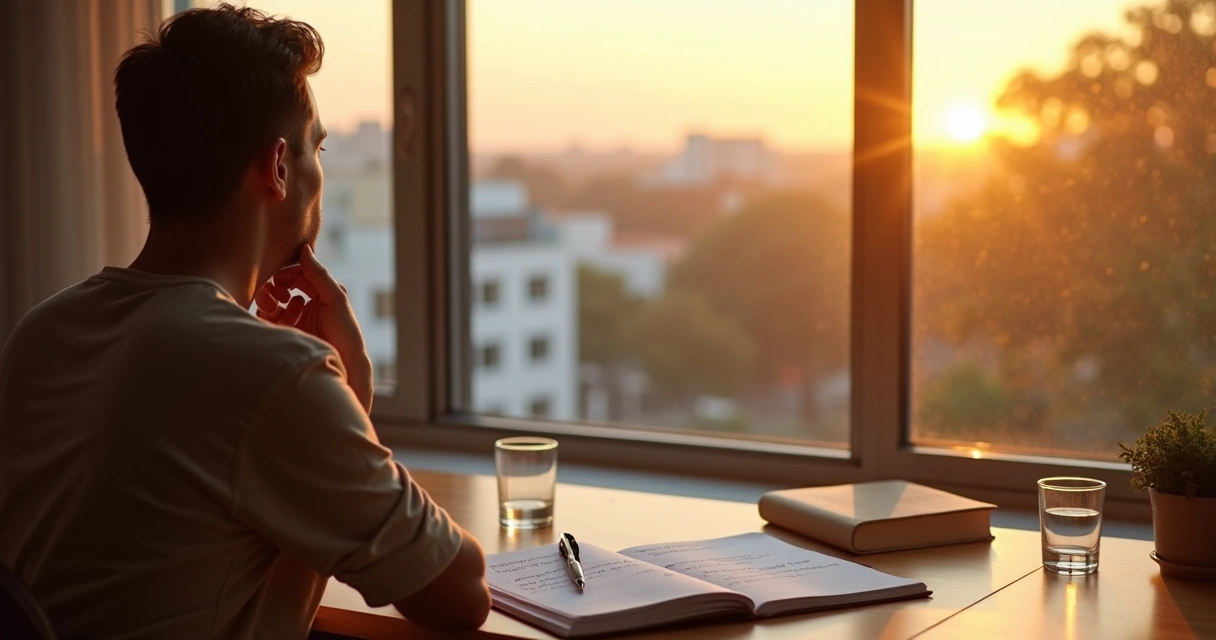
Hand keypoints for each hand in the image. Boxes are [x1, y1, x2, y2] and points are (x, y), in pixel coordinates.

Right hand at [256, 245, 373, 412]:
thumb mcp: (335, 299)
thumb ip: (319, 274)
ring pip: (271, 300)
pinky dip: (264, 313)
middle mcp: (305, 304)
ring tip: (274, 306)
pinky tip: (272, 316)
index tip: (284, 279)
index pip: (298, 273)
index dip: (289, 272)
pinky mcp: (283, 333)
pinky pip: (265, 318)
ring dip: (268, 298)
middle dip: (276, 285)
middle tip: (278, 293)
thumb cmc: (345, 332)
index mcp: (319, 292)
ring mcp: (293, 319)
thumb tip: (305, 249)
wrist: (342, 366)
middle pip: (281, 285)